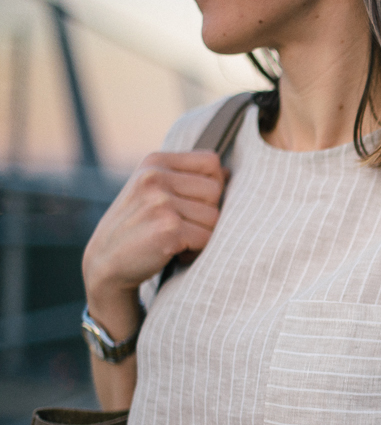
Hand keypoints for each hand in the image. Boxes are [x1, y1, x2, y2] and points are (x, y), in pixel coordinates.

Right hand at [82, 150, 226, 337]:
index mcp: (154, 162)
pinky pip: (208, 238)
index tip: (193, 203)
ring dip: (203, 234)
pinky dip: (197, 250)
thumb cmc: (139, 226)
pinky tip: (176, 252)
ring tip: (177, 240)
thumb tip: (230, 173)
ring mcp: (161, 202)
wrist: (105, 262)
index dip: (212, 184)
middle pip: (216, 190)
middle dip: (206, 213)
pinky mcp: (169, 229)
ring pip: (215, 216)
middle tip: (182, 226)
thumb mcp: (154, 191)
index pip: (211, 161)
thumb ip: (187, 179)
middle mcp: (155, 177)